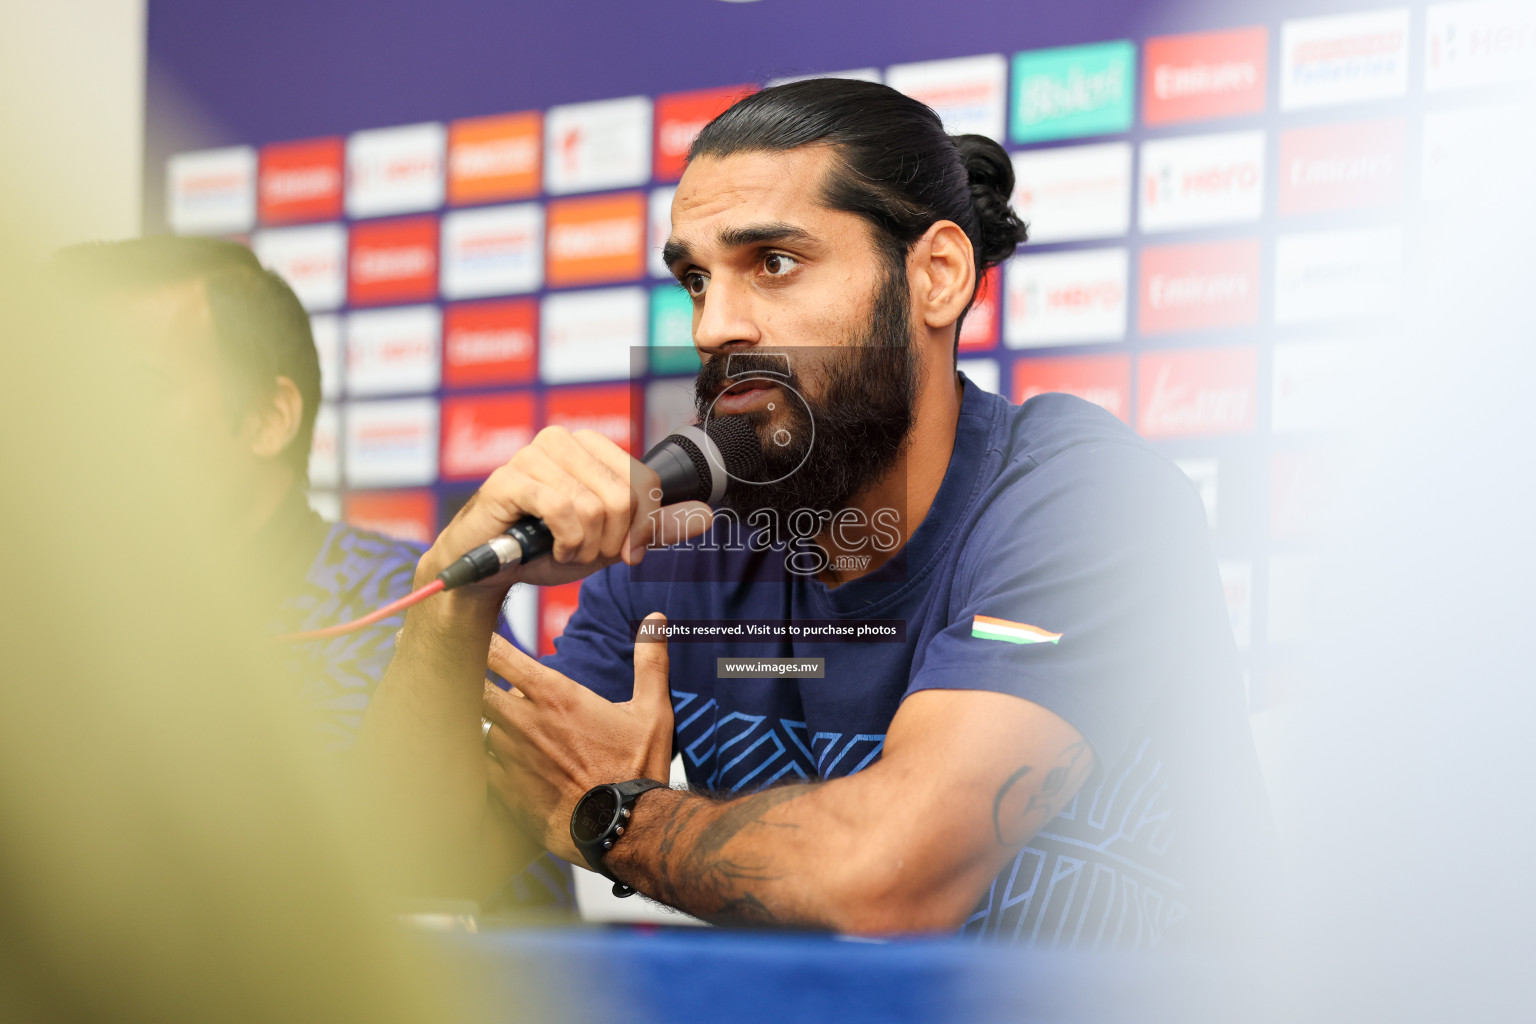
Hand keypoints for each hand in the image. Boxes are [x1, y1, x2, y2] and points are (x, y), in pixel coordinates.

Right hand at [414, 426, 714, 599]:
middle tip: (585, 552)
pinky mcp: (508, 479)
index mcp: (591, 446)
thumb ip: (656, 527)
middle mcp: (563, 441)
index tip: (622, 551)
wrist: (490, 570)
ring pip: (594, 506)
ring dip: (584, 546)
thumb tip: (708, 516)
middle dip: (610, 541)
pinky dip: (563, 542)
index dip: (640, 527)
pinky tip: (547, 548)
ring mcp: (533, 455)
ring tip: (563, 550)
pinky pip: (563, 511)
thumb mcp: (611, 540)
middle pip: (622, 496)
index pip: (643, 481)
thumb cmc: (548, 547)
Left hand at [480, 613, 674, 863]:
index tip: (476, 634)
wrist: (625, 829)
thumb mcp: (653, 710)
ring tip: (502, 731)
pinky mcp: (504, 790)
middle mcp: (524, 722)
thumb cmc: (637, 769)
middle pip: (472, 687)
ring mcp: (510, 758)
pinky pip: (480, 767)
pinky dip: (486, 763)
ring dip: (487, 726)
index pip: (498, 653)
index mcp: (554, 696)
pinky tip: (501, 767)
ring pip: (479, 729)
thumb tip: (656, 619)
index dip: (482, 640)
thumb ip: (650, 660)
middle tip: (475, 679)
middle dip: (471, 681)